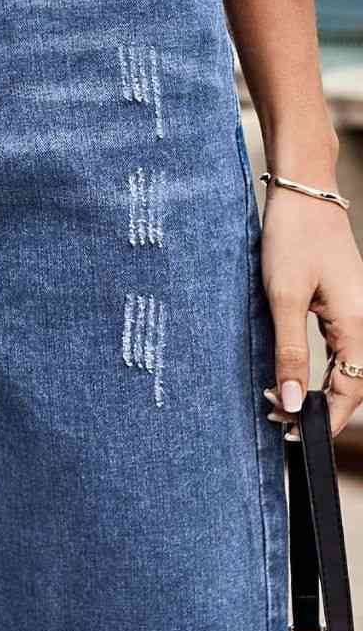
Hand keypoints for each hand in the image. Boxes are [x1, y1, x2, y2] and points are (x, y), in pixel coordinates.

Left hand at [261, 185, 362, 436]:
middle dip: (319, 408)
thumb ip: (289, 351)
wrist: (304, 196)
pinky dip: (321, 369)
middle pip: (352, 384)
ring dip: (319, 390)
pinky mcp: (346, 307)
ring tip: (278, 399)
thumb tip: (290, 399)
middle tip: (276, 416)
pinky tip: (294, 372)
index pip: (351, 390)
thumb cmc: (293, 239)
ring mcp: (358, 315)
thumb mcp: (283, 298)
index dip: (325, 418)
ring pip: (348, 369)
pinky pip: (342, 350)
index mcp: (357, 325)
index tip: (294, 433)